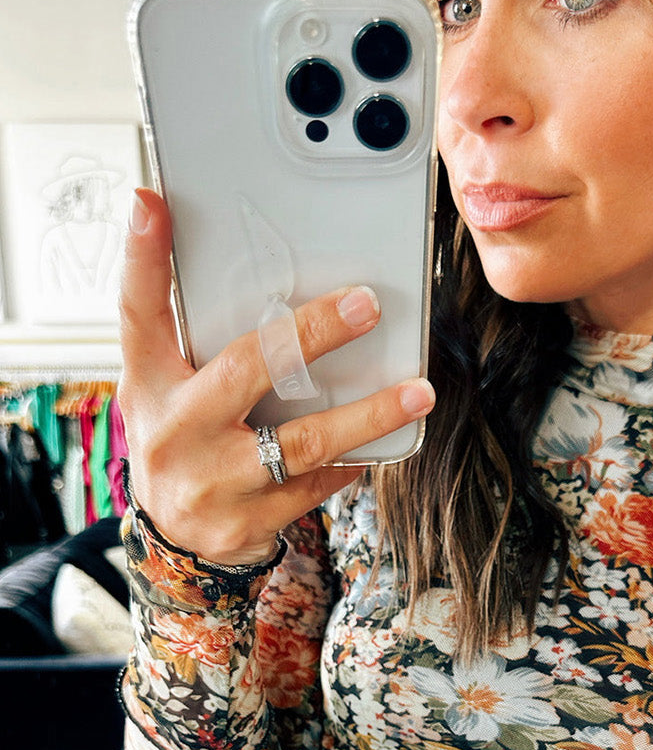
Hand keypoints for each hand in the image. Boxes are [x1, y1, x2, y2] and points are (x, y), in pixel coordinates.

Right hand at [117, 189, 434, 564]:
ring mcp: (215, 481)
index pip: (138, 312)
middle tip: (366, 305)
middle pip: (247, 368)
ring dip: (367, 414)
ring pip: (302, 441)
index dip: (142, 257)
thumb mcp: (163, 388)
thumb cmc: (180, 444)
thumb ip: (187, 333)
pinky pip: (320, 482)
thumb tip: (233, 259)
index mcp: (149, 384)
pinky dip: (356, 457)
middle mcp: (177, 430)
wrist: (175, 545)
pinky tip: (388, 438)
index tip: (153, 204)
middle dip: (311, 334)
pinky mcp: (252, 520)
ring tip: (417, 392)